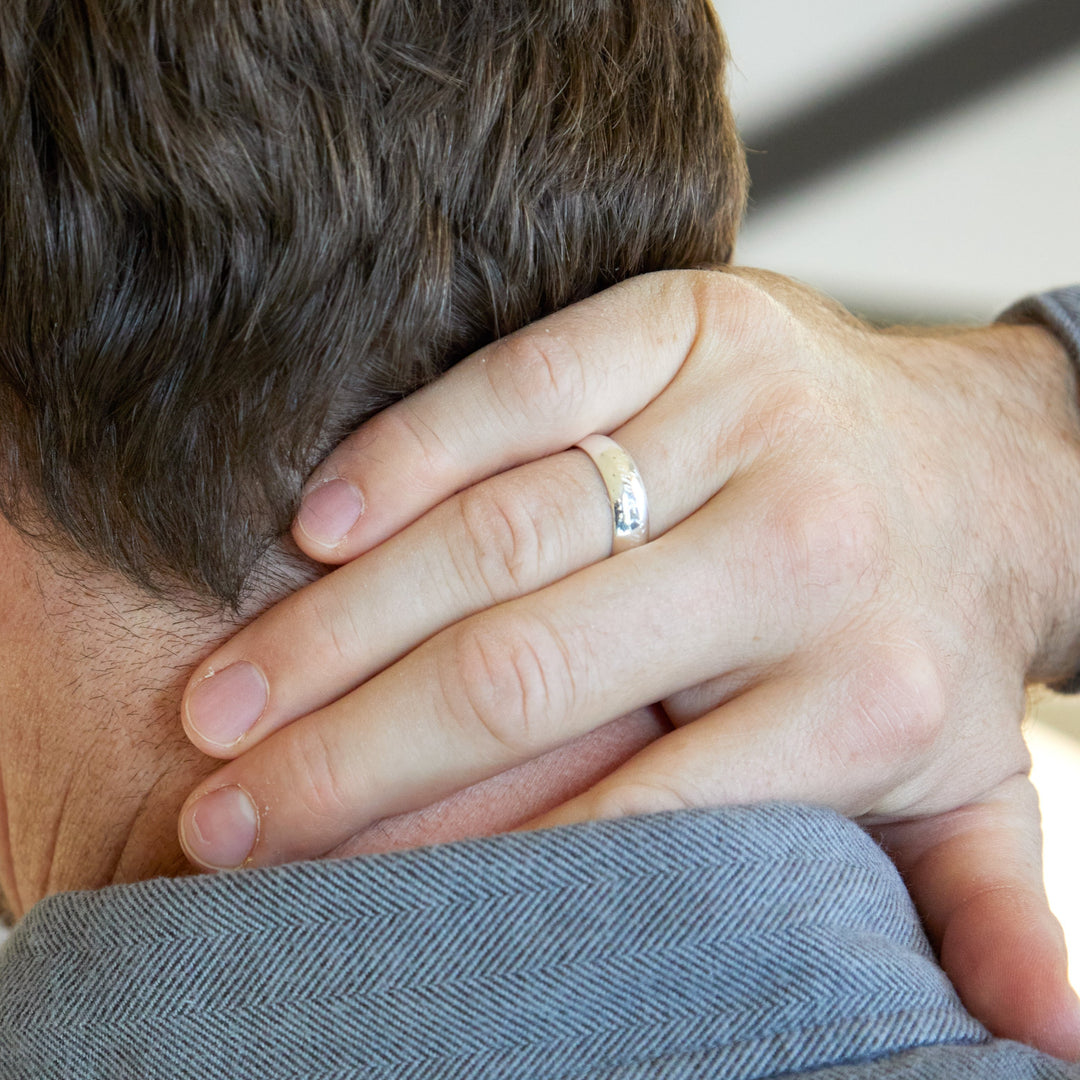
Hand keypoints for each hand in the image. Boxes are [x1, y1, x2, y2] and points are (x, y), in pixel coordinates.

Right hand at [178, 268, 1079, 1054]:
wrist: (984, 460)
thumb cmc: (931, 637)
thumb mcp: (976, 792)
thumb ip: (985, 915)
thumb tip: (1050, 1056)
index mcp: (862, 696)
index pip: (620, 810)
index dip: (455, 865)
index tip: (329, 902)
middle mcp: (800, 553)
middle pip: (526, 671)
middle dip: (349, 759)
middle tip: (223, 819)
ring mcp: (738, 418)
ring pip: (498, 532)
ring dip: (337, 625)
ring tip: (225, 701)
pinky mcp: (687, 323)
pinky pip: (519, 387)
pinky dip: (403, 457)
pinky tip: (311, 529)